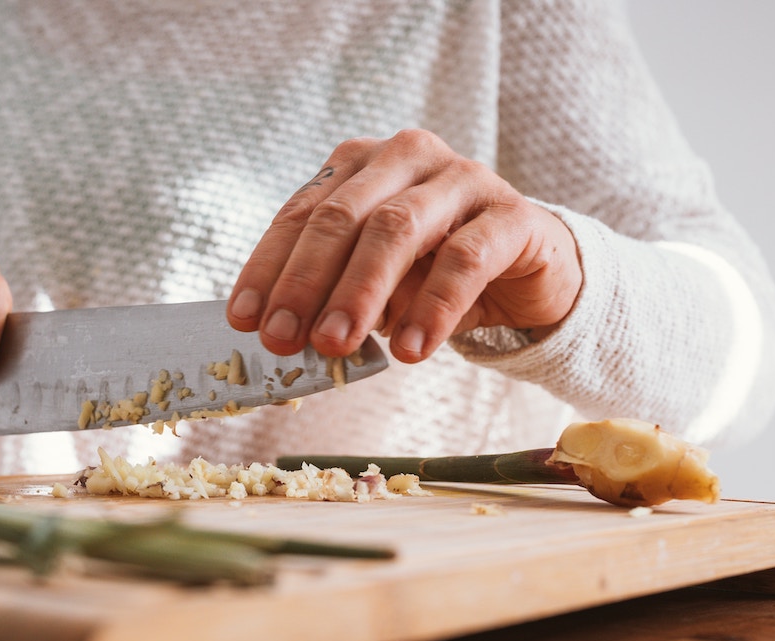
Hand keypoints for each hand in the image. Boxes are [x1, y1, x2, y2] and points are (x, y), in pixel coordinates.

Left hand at [227, 129, 581, 361]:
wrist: (529, 271)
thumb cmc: (434, 272)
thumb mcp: (374, 283)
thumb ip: (332, 295)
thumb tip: (283, 335)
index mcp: (361, 165)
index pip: (302, 213)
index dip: (269, 268)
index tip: (244, 319)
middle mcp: (407, 157)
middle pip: (343, 216)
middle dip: (306, 282)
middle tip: (284, 341)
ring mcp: (463, 178)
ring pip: (398, 229)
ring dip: (360, 292)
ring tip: (336, 345)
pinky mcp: (512, 214)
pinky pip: (465, 258)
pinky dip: (432, 307)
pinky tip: (410, 349)